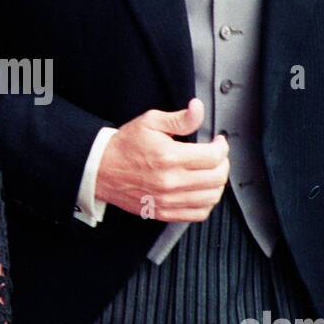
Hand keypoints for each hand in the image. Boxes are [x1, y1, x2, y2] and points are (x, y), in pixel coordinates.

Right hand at [95, 97, 229, 220]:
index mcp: (169, 157)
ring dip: (217, 183)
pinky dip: (207, 203)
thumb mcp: (150, 122)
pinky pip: (198, 214)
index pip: (213, 156)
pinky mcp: (164, 212)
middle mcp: (171, 182)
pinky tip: (201, 191)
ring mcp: (168, 200)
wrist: (101, 169)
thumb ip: (179, 118)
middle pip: (217, 178)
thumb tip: (198, 109)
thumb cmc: (124, 146)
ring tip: (211, 172)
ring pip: (211, 197)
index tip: (218, 142)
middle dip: (223, 163)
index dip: (222, 146)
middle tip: (217, 156)